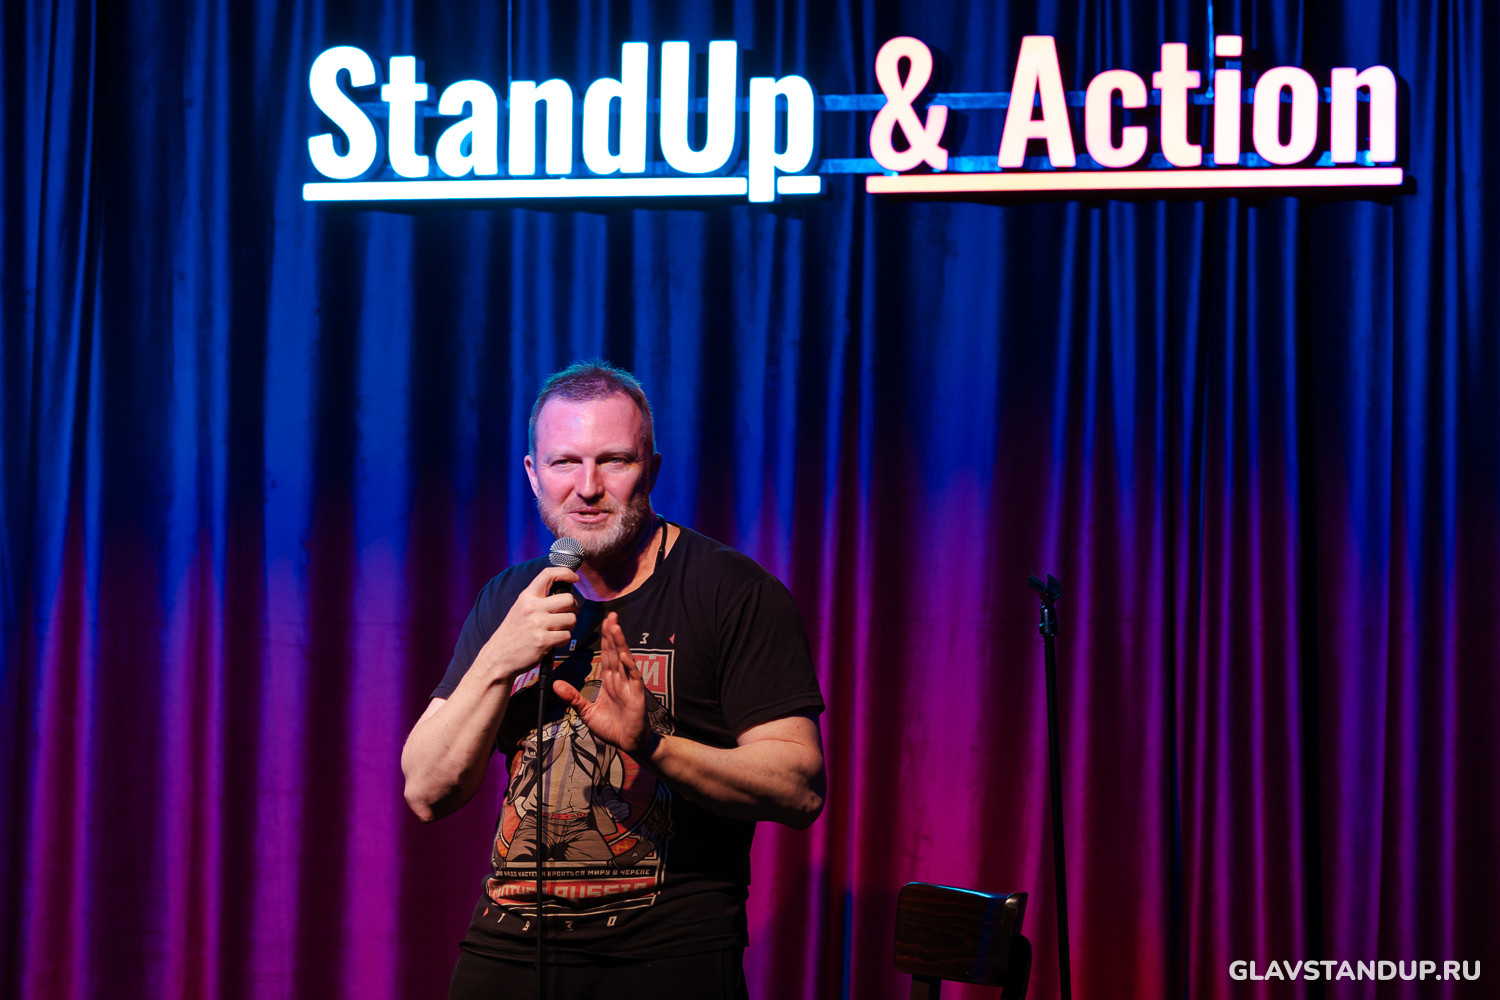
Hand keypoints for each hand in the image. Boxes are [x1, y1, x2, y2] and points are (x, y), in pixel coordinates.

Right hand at [474, 565, 578, 682]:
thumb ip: (538, 600)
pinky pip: (567, 636)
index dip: (566, 573)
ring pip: (571, 619)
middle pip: (569, 599)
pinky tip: (552, 642)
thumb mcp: (520, 609)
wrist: (497, 657)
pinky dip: (563, 641)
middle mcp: (532, 607)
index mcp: (526, 597)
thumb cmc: (513, 634)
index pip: (548, 574)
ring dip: (569, 627)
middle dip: (574, 608)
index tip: (575, 578)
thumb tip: (563, 594)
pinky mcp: (543, 640)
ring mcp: (538, 624)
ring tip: (557, 631)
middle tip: (567, 615)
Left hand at [553, 612, 654, 756]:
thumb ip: (573, 697)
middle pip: (615, 652)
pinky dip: (629, 665)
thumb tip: (556, 684)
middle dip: (613, 634)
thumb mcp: (586, 712)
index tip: (603, 622)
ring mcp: (629, 685)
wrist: (629, 743)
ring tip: (616, 627)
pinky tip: (624, 653)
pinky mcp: (636, 695)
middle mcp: (621, 679)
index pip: (606, 655)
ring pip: (624, 660)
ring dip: (620, 643)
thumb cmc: (612, 727)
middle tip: (611, 615)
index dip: (604, 639)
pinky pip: (633, 677)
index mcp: (610, 681)